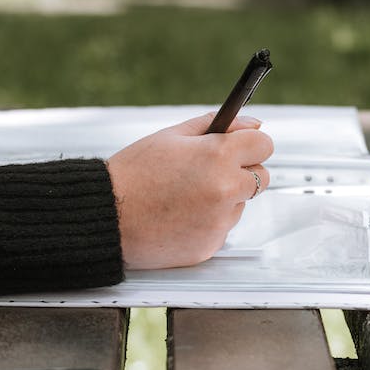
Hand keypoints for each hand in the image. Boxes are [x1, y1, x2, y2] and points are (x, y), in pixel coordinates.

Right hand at [108, 113, 272, 269]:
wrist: (105, 217)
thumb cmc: (132, 175)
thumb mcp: (171, 137)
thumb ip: (215, 126)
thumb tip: (251, 124)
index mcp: (217, 157)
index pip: (264, 145)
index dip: (250, 144)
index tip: (241, 147)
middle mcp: (224, 190)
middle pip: (261, 178)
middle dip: (242, 172)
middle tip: (212, 171)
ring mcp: (219, 222)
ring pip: (239, 204)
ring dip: (223, 199)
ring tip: (184, 196)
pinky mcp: (210, 246)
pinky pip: (221, 228)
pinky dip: (207, 222)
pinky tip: (180, 215)